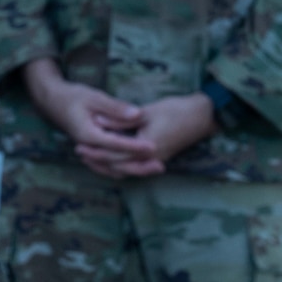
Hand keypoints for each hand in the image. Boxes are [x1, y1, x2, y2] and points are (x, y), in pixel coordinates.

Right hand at [20, 60, 156, 175]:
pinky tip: (139, 166)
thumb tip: (138, 114)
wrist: (53, 101)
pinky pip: (108, 165)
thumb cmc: (73, 96)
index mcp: (88, 134)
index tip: (154, 146)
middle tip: (161, 166)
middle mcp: (88, 147)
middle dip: (139, 165)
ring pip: (113, 168)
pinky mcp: (92, 150)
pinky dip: (123, 167)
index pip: (116, 144)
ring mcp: (89, 151)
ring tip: (155, 169)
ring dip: (134, 169)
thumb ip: (116, 108)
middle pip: (116, 163)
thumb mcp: (94, 97)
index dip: (136, 146)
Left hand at [77, 93, 218, 178]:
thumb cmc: (176, 111)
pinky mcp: (159, 158)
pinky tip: (112, 159)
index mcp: (146, 149)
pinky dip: (121, 165)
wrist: (202, 116)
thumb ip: (120, 119)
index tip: (79, 146)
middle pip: (118, 167)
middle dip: (97, 161)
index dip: (95, 152)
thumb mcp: (146, 112)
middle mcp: (150, 160)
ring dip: (108, 166)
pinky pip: (135, 168)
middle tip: (80, 153)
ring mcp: (155, 161)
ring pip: (126, 171)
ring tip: (91, 158)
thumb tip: (98, 121)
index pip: (114, 155)